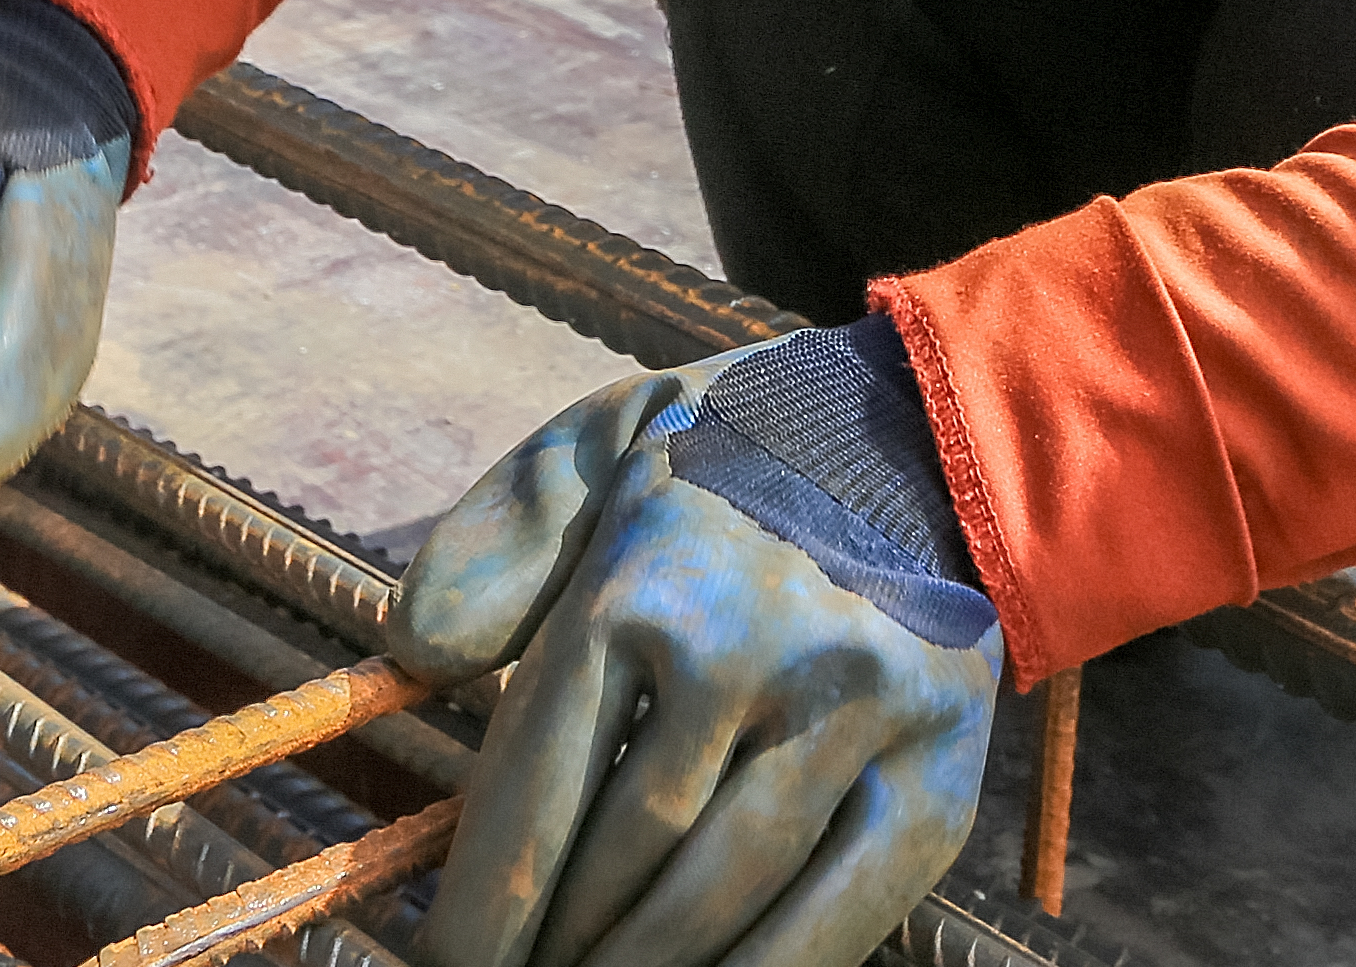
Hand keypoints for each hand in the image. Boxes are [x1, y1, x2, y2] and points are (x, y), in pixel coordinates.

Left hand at [392, 322, 999, 966]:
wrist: (919, 440)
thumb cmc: (724, 463)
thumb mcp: (605, 445)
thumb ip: (511, 535)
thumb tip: (418, 647)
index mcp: (648, 573)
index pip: (537, 786)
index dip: (482, 903)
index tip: (447, 965)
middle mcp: (750, 641)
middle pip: (619, 861)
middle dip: (552, 949)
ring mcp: (854, 708)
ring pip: (718, 901)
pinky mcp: (937, 768)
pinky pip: (836, 919)